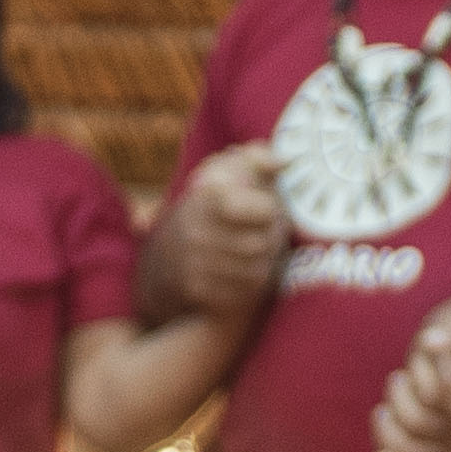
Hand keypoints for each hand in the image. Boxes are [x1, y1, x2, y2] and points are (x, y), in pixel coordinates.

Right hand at [160, 144, 292, 315]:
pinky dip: (251, 284)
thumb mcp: (225, 170)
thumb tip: (285, 161)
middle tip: (270, 233)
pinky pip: (244, 293)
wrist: (165, 255)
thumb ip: (258, 158)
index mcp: (209, 194)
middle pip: (265, 244)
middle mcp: (197, 229)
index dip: (272, 211)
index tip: (268, 208)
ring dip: (266, 262)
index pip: (265, 210)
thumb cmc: (208, 204)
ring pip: (258, 271)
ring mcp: (194, 261)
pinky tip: (245, 269)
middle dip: (274, 239)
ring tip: (259, 249)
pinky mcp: (195, 289)